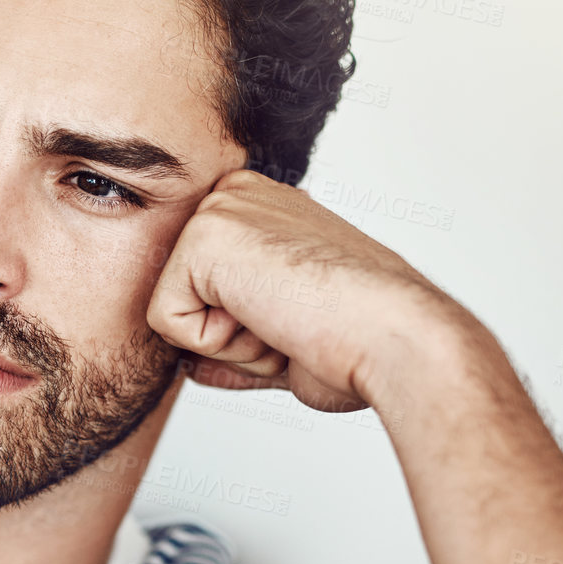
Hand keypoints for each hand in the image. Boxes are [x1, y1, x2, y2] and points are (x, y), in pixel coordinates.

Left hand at [145, 169, 457, 417]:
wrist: (396, 339)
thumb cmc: (360, 341)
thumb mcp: (284, 337)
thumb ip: (234, 339)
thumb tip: (191, 365)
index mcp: (262, 211)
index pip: (203, 292)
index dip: (245, 334)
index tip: (301, 321)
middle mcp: (239, 198)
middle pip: (183, 302)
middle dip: (231, 339)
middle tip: (295, 325)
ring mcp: (219, 210)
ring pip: (173, 313)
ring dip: (227, 345)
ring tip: (287, 321)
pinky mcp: (201, 237)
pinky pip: (166, 323)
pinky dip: (217, 345)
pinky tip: (272, 319)